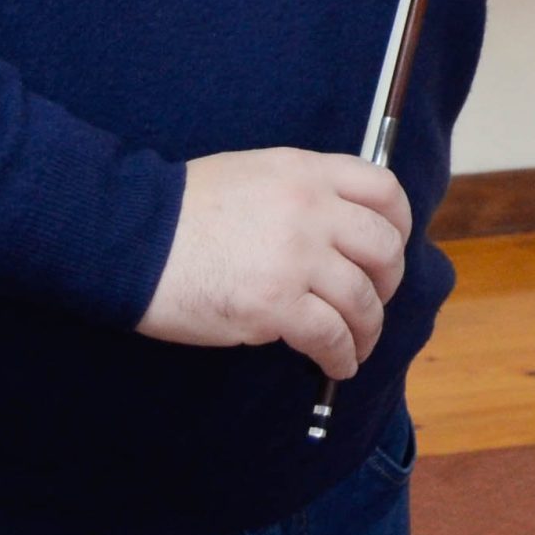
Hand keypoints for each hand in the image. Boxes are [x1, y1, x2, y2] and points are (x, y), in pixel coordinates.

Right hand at [135, 147, 411, 380]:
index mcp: (306, 171)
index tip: (393, 247)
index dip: (399, 224)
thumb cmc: (185, 210)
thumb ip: (302, 192)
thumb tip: (339, 228)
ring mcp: (295, 257)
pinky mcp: (274, 305)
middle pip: (383, 247)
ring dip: (367, 329)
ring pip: (362, 298)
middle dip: (388, 281)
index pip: (384, 189)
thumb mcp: (256, 174)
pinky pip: (330, 335)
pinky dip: (341, 355)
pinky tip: (336, 363)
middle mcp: (310, 209)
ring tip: (357, 344)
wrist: (134, 238)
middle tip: (375, 299)